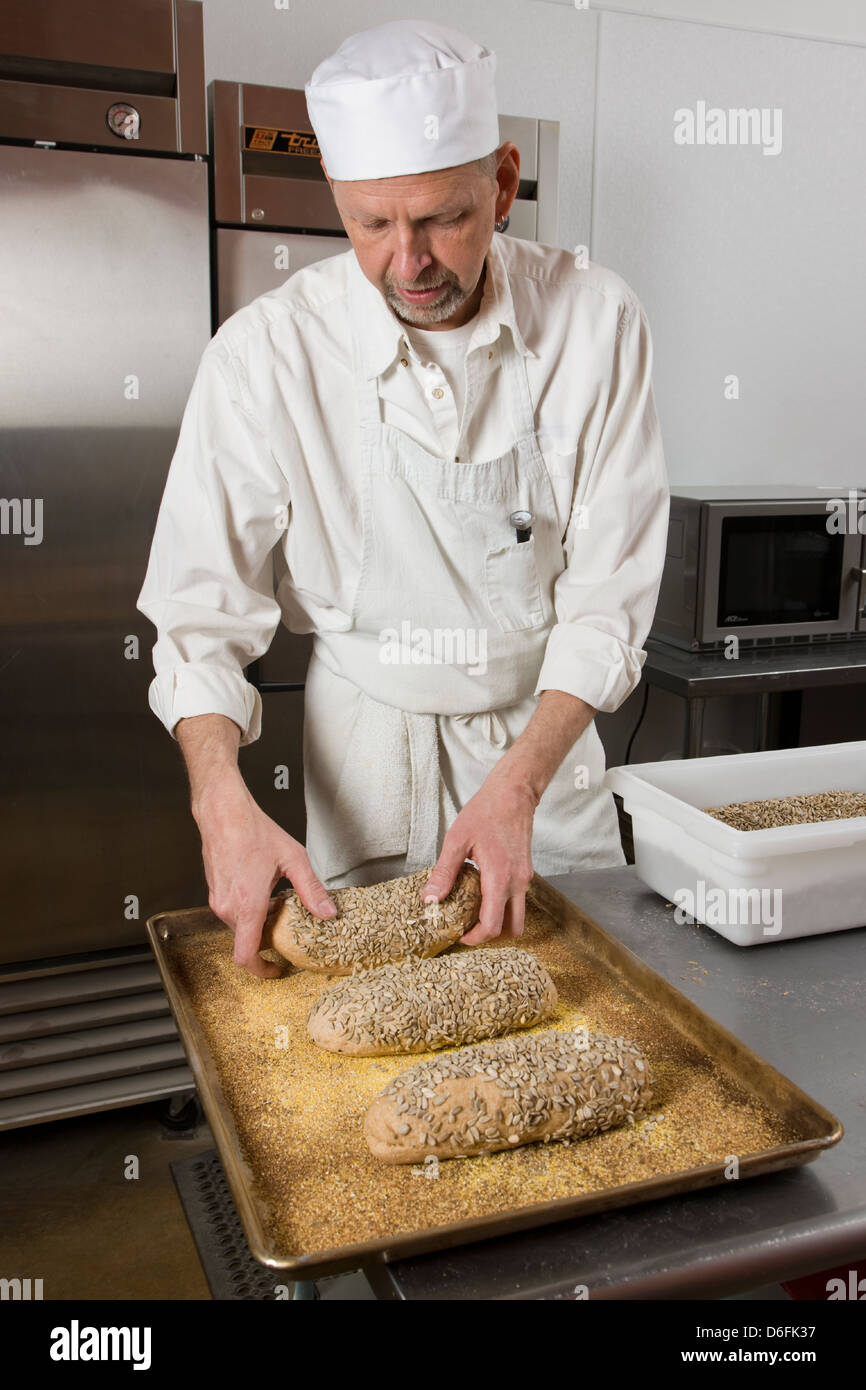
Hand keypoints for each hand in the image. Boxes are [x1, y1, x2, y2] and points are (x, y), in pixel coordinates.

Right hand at [193, 776, 335, 976]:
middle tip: (288, 924)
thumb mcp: (292, 859)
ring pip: (240, 926)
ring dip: (259, 922)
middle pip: (247, 940)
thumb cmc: (253, 831)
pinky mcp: (213, 892)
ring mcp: (217, 900)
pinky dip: (249, 910)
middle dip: (268, 938)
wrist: (222, 812)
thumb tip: (328, 913)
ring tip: (277, 901)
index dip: (261, 970)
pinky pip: (232, 912)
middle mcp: (228, 906)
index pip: (246, 955)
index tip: (276, 970)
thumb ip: (311, 889)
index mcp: (247, 904)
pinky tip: (263, 889)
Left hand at [422, 771, 536, 943]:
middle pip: (513, 929)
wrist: (513, 794)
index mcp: (499, 878)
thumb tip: (430, 900)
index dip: (475, 938)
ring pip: (518, 916)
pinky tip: (482, 895)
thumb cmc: (485, 813)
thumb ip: (444, 873)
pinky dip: (503, 907)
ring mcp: (524, 879)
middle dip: (491, 936)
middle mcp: (517, 883)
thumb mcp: (457, 840)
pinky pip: (517, 900)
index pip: (493, 925)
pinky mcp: (525, 873)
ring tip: (474, 915)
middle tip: (468, 930)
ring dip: (500, 922)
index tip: (458, 936)